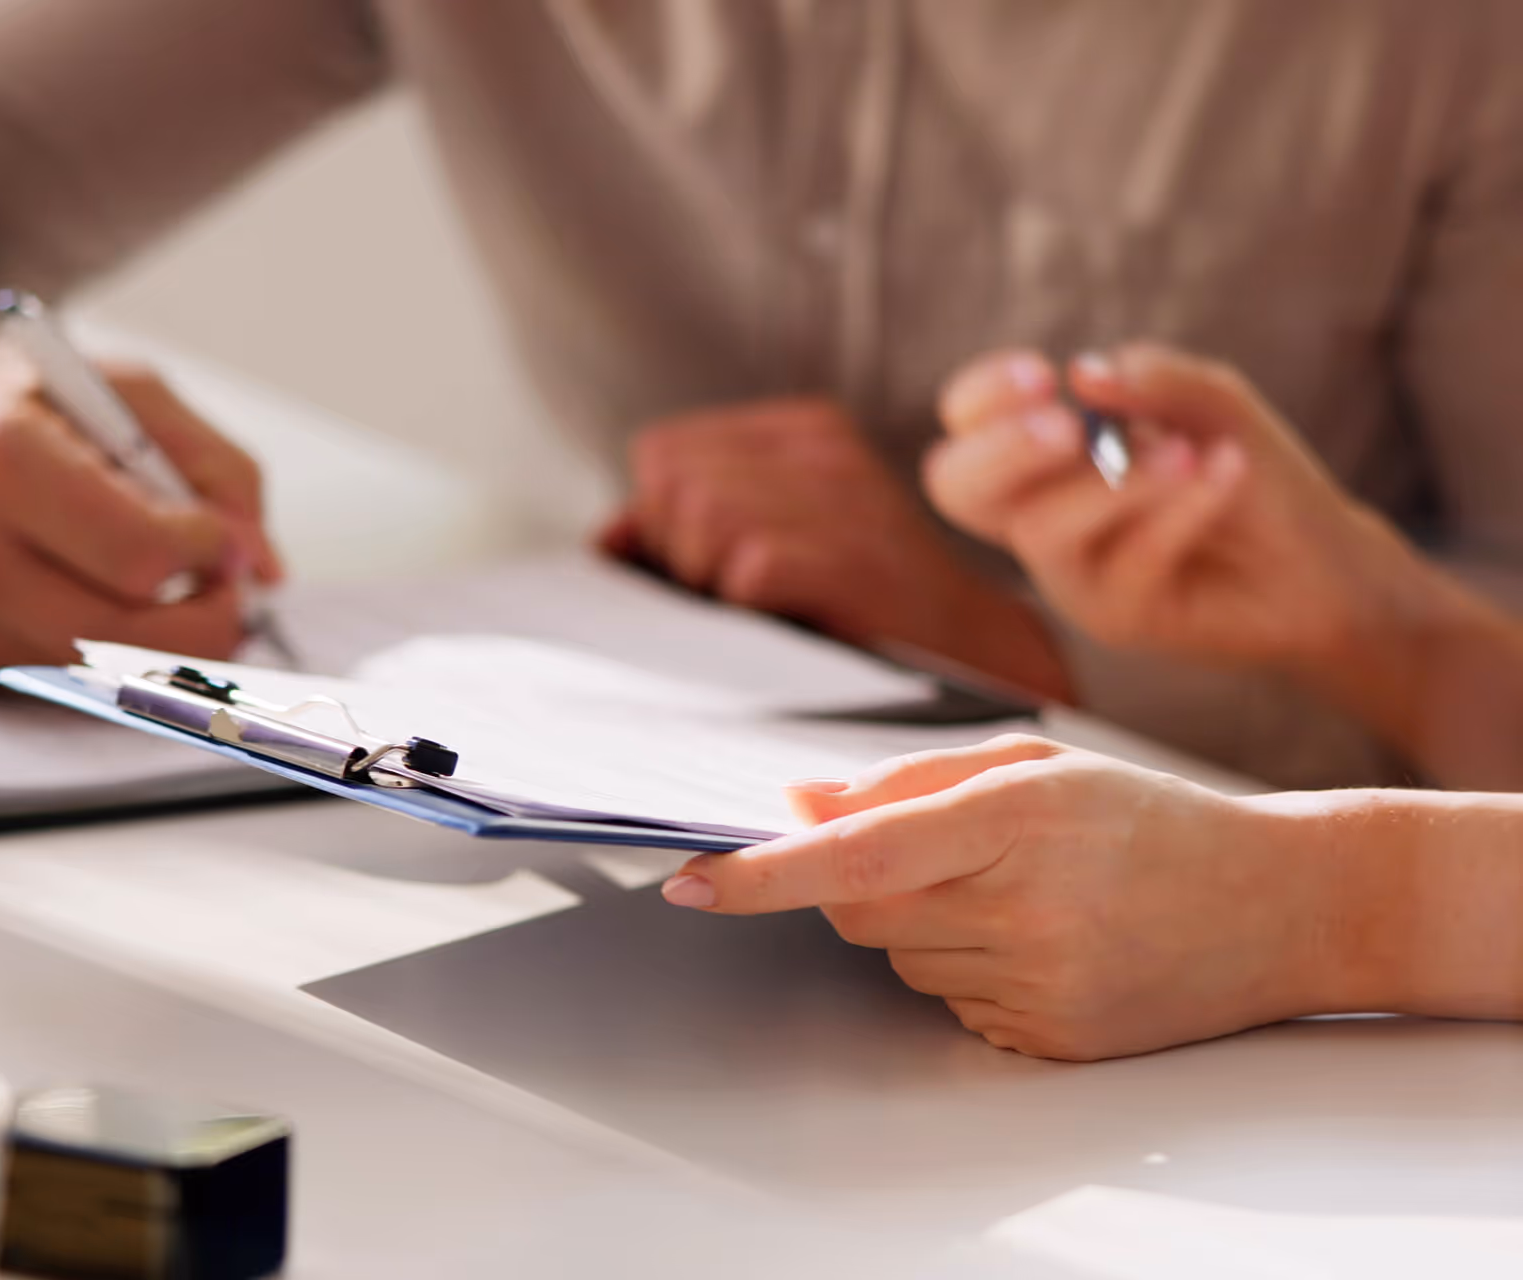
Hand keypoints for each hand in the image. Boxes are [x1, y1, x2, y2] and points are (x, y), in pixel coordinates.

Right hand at [0, 314, 282, 686]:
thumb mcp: (115, 390)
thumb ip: (212, 466)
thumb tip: (267, 565)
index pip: (142, 558)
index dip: (210, 556)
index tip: (221, 538)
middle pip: (130, 638)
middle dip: (209, 620)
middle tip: (226, 586)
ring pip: (104, 671)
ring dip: (163, 641)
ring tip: (165, 586)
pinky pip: (63, 680)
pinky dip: (100, 650)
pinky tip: (84, 595)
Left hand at [602, 398, 1074, 701]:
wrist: (973, 654)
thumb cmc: (856, 608)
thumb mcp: (774, 543)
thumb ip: (686, 528)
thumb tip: (612, 537)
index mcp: (802, 431)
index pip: (664, 452)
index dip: (661, 519)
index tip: (706, 568)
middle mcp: (823, 450)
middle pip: (671, 480)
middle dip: (677, 550)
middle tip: (730, 596)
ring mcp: (843, 498)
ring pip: (702, 516)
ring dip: (710, 581)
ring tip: (760, 610)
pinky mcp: (852, 557)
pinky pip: (746, 568)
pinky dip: (746, 607)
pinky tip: (784, 624)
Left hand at [659, 736, 1348, 1060]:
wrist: (1283, 904)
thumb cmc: (1149, 818)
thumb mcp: (1035, 765)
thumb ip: (907, 780)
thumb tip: (800, 804)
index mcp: (1017, 817)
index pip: (855, 857)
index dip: (762, 874)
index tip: (687, 880)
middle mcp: (1025, 909)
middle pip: (858, 914)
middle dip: (859, 883)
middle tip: (937, 855)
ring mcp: (1041, 986)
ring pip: (900, 961)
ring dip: (922, 926)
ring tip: (1024, 897)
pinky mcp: (1052, 1041)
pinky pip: (951, 1007)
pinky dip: (967, 971)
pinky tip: (1044, 942)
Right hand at [925, 345, 1433, 676]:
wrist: (1322, 560)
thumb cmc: (1249, 473)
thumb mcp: (1212, 402)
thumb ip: (1153, 379)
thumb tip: (1084, 375)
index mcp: (1041, 455)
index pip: (967, 424)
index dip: (983, 397)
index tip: (1042, 373)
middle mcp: (1037, 515)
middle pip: (956, 487)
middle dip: (1003, 450)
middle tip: (1067, 429)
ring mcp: (1069, 572)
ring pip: (1043, 528)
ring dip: (1119, 482)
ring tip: (1191, 454)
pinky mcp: (1114, 617)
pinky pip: (1124, 561)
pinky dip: (1179, 510)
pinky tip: (1226, 477)